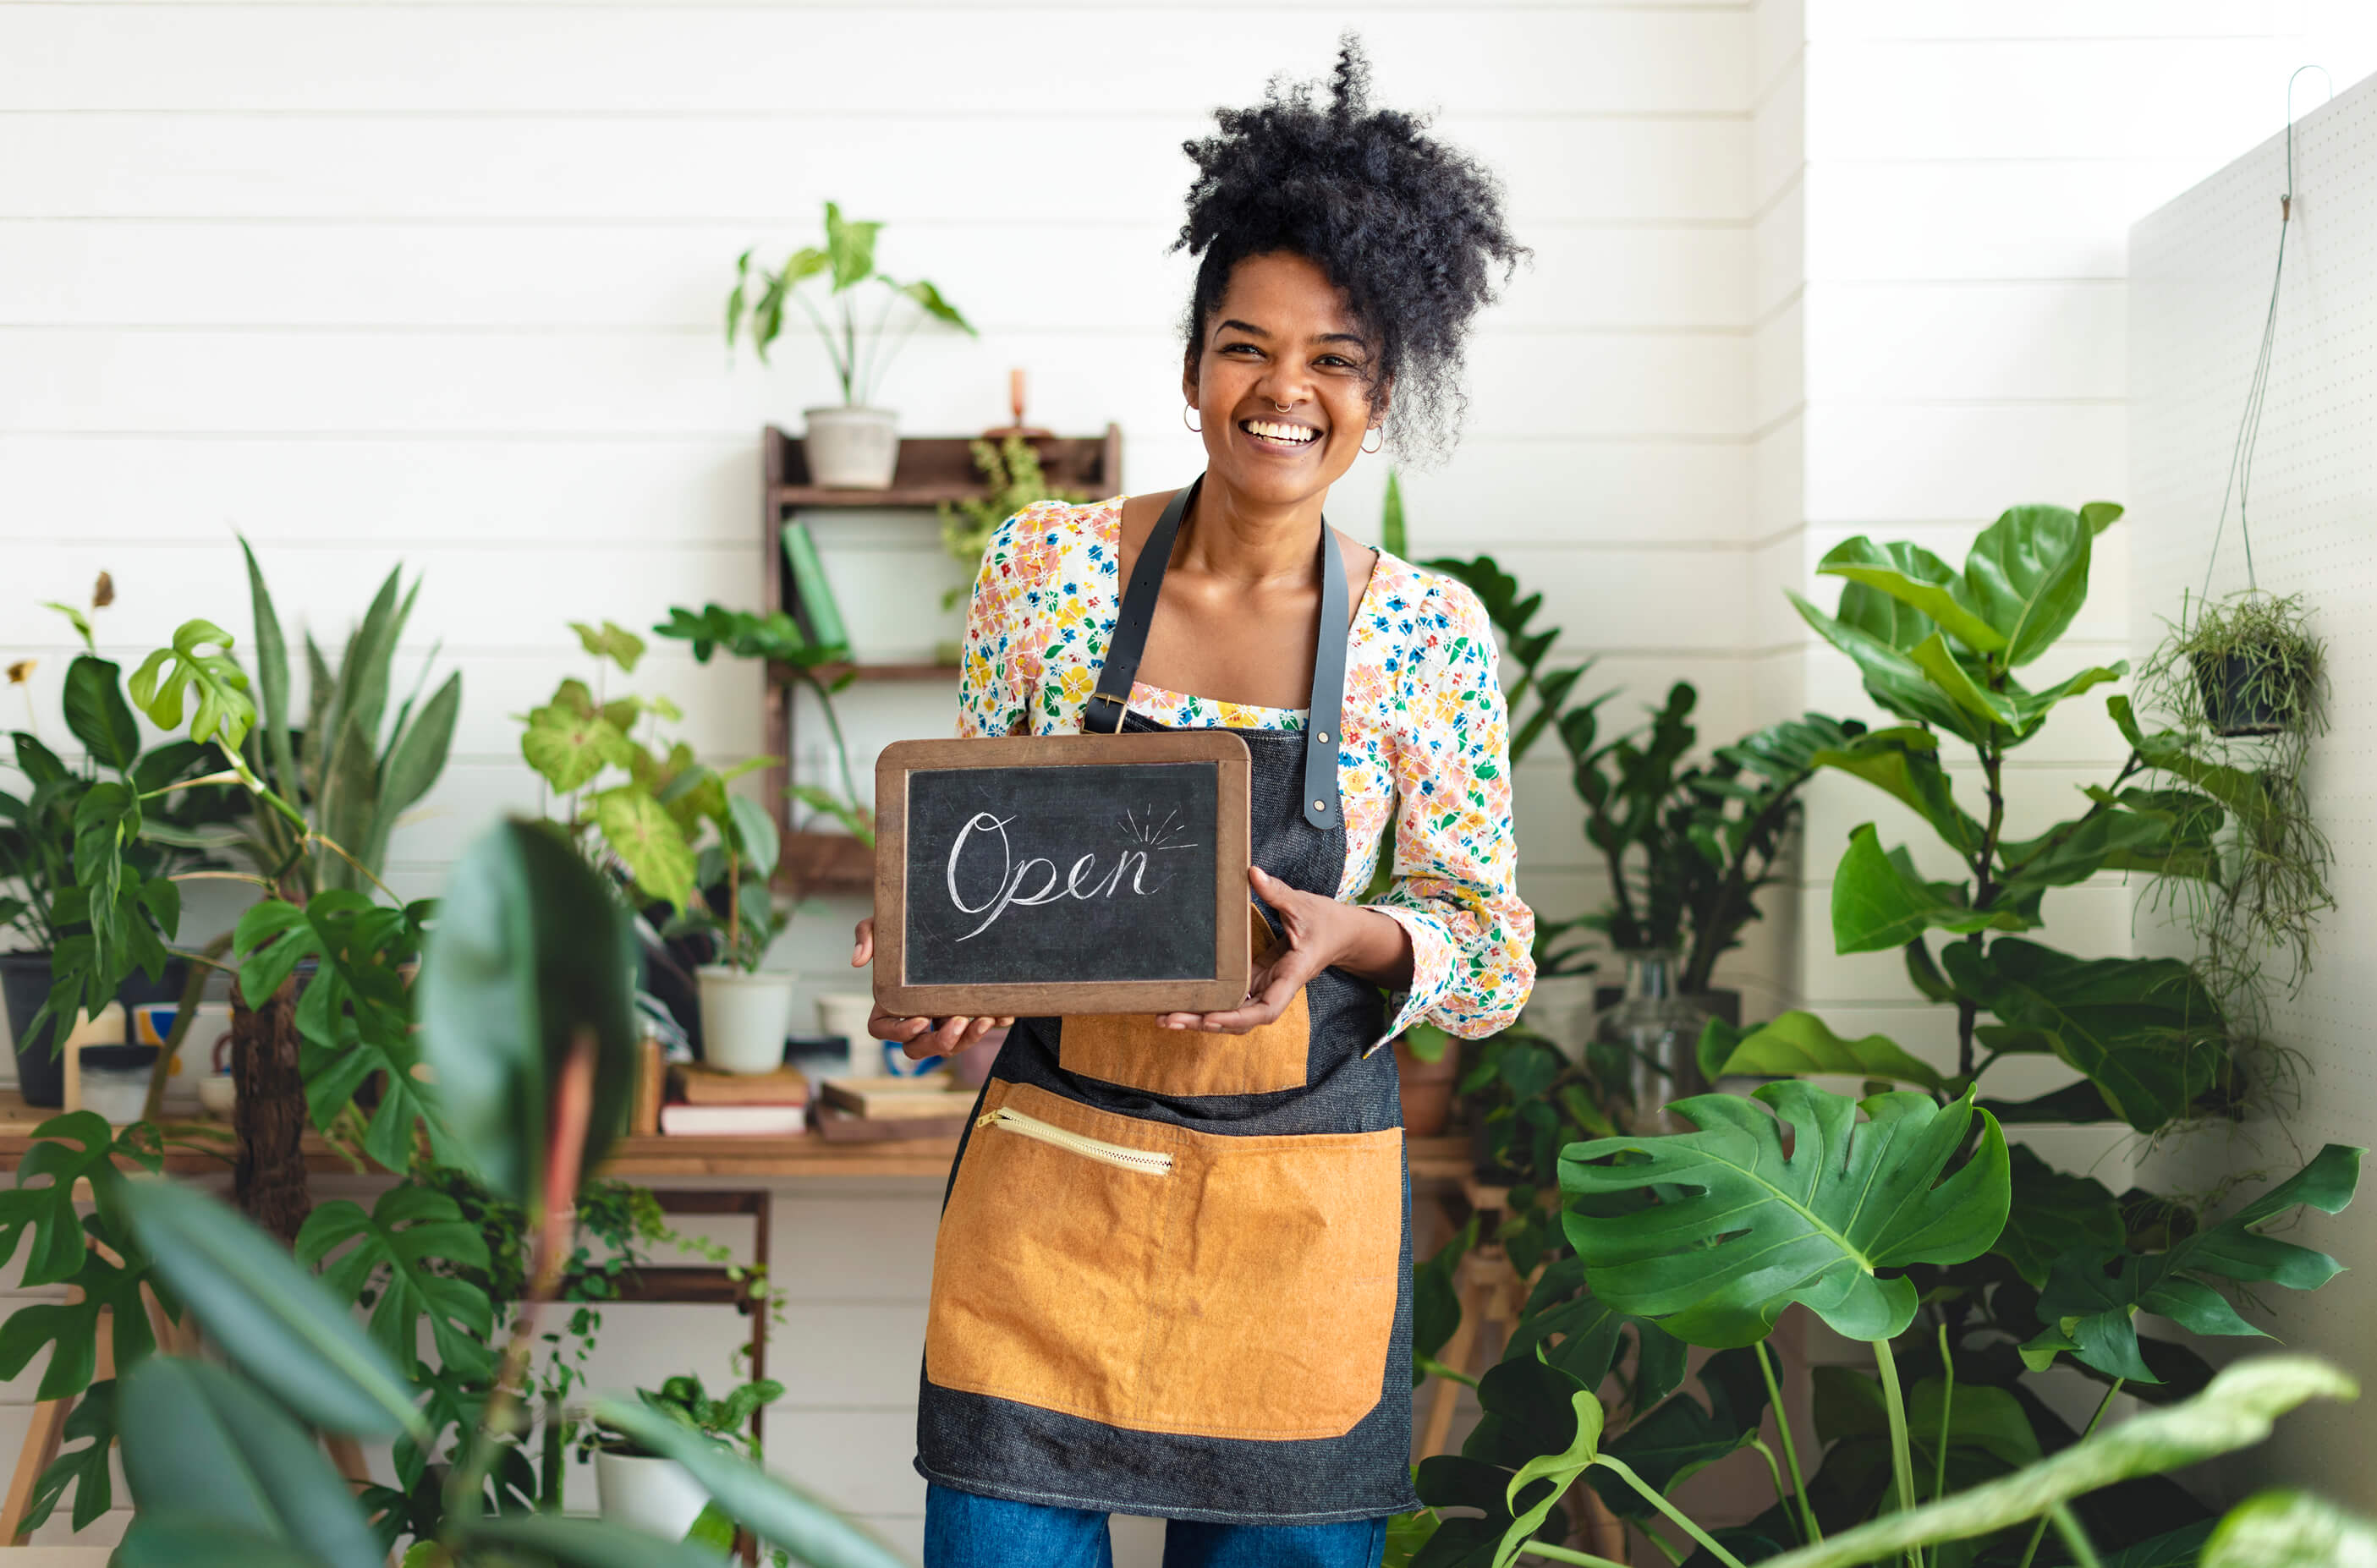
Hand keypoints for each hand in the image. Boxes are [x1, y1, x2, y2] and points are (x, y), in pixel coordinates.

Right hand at [852, 916, 1013, 1059]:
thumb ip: (866, 935)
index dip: (899, 1032)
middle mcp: (915, 1015)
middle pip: (919, 1048)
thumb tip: (858, 962)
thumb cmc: (904, 928)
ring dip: (967, 1039)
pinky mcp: (967, 1013)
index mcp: (890, 1001)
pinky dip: (993, 1025)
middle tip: (958, 1022)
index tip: (920, 1020)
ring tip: (985, 1019)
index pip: (882, 1030)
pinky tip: (1004, 1014)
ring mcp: (941, 1018)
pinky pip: (979, 1028)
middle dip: (939, 1042)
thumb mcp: (882, 924)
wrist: (943, 917)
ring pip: (950, 1045)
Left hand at [1155, 867, 1413, 1034]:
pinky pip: (1231, 1000)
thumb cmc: (1325, 921)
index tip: (1210, 1017)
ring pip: (1233, 1014)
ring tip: (1164, 1016)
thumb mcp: (1304, 905)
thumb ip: (1278, 892)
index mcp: (1291, 977)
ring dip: (1201, 1018)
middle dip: (1205, 1022)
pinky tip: (1181, 1001)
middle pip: (1240, 1020)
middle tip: (1167, 1019)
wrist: (1341, 934)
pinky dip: (1208, 1003)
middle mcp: (1275, 989)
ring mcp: (1264, 987)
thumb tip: (1252, 873)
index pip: (1265, 1009)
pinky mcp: (1256, 981)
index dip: (1237, 1018)